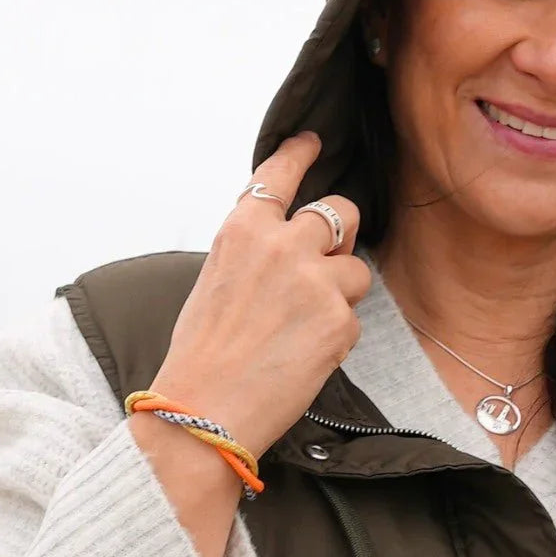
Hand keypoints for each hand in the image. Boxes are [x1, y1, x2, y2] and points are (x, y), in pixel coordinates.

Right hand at [146, 132, 370, 457]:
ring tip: (303, 328)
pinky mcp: (338, 319)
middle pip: (341, 211)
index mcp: (242, 231)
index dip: (301, 154)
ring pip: (356, 269)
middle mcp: (281, 244)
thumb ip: (253, 254)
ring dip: (341, 294)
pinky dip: (337, 337)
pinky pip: (354, 317)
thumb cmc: (200, 357)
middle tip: (329, 258)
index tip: (313, 142)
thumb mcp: (214, 283)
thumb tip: (289, 247)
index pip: (279, 175)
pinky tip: (303, 357)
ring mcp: (314, 280)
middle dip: (342, 232)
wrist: (201, 414)